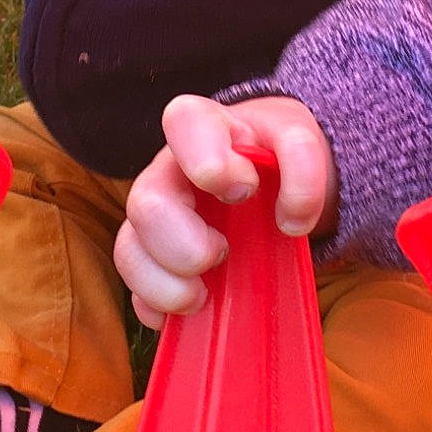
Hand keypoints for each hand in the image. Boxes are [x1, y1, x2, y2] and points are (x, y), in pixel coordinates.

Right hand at [114, 94, 338, 328]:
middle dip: (185, 243)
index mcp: (202, 129)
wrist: (271, 182)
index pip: (182, 121)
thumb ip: (303, 161)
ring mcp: (154, 218)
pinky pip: (135, 288)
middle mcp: (168, 172)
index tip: (245, 190)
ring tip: (204, 294)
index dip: (209, 160)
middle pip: (145, 204)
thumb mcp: (298, 141)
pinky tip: (189, 310)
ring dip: (167, 283)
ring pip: (128, 248)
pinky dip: (158, 306)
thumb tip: (291, 218)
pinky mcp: (153, 259)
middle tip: (223, 253)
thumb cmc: (275, 157)